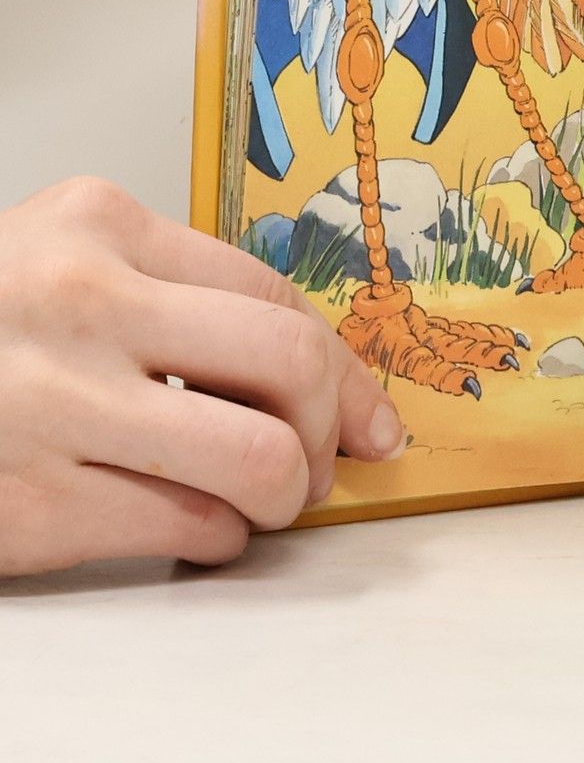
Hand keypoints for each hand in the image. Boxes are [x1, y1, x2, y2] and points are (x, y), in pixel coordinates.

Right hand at [0, 179, 406, 576]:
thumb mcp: (66, 264)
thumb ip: (179, 294)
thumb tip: (324, 376)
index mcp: (98, 226)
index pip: (277, 298)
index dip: (346, 369)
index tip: (370, 413)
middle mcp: (79, 303)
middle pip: (289, 367)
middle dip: (331, 429)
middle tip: (321, 463)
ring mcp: (49, 405)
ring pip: (256, 460)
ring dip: (281, 495)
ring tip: (258, 499)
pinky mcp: (28, 505)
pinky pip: (189, 527)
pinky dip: (216, 537)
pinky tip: (190, 523)